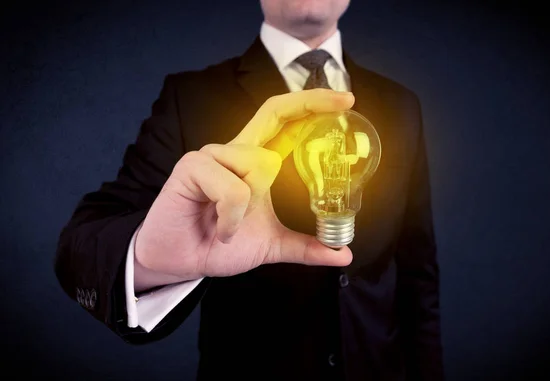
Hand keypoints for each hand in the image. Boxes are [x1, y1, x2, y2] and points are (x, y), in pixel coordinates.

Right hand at [134, 89, 354, 290]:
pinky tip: (220, 230)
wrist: (179, 262)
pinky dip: (232, 217)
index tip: (346, 101)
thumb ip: (306, 246)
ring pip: (258, 163)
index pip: (283, 122)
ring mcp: (212, 156)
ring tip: (231, 228)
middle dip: (310, 103)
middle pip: (274, 113)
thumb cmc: (218, 244)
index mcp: (253, 163)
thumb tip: (343, 255)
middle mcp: (234, 151)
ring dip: (251, 206)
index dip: (311, 105)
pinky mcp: (192, 167)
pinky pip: (232, 188)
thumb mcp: (271, 245)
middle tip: (345, 104)